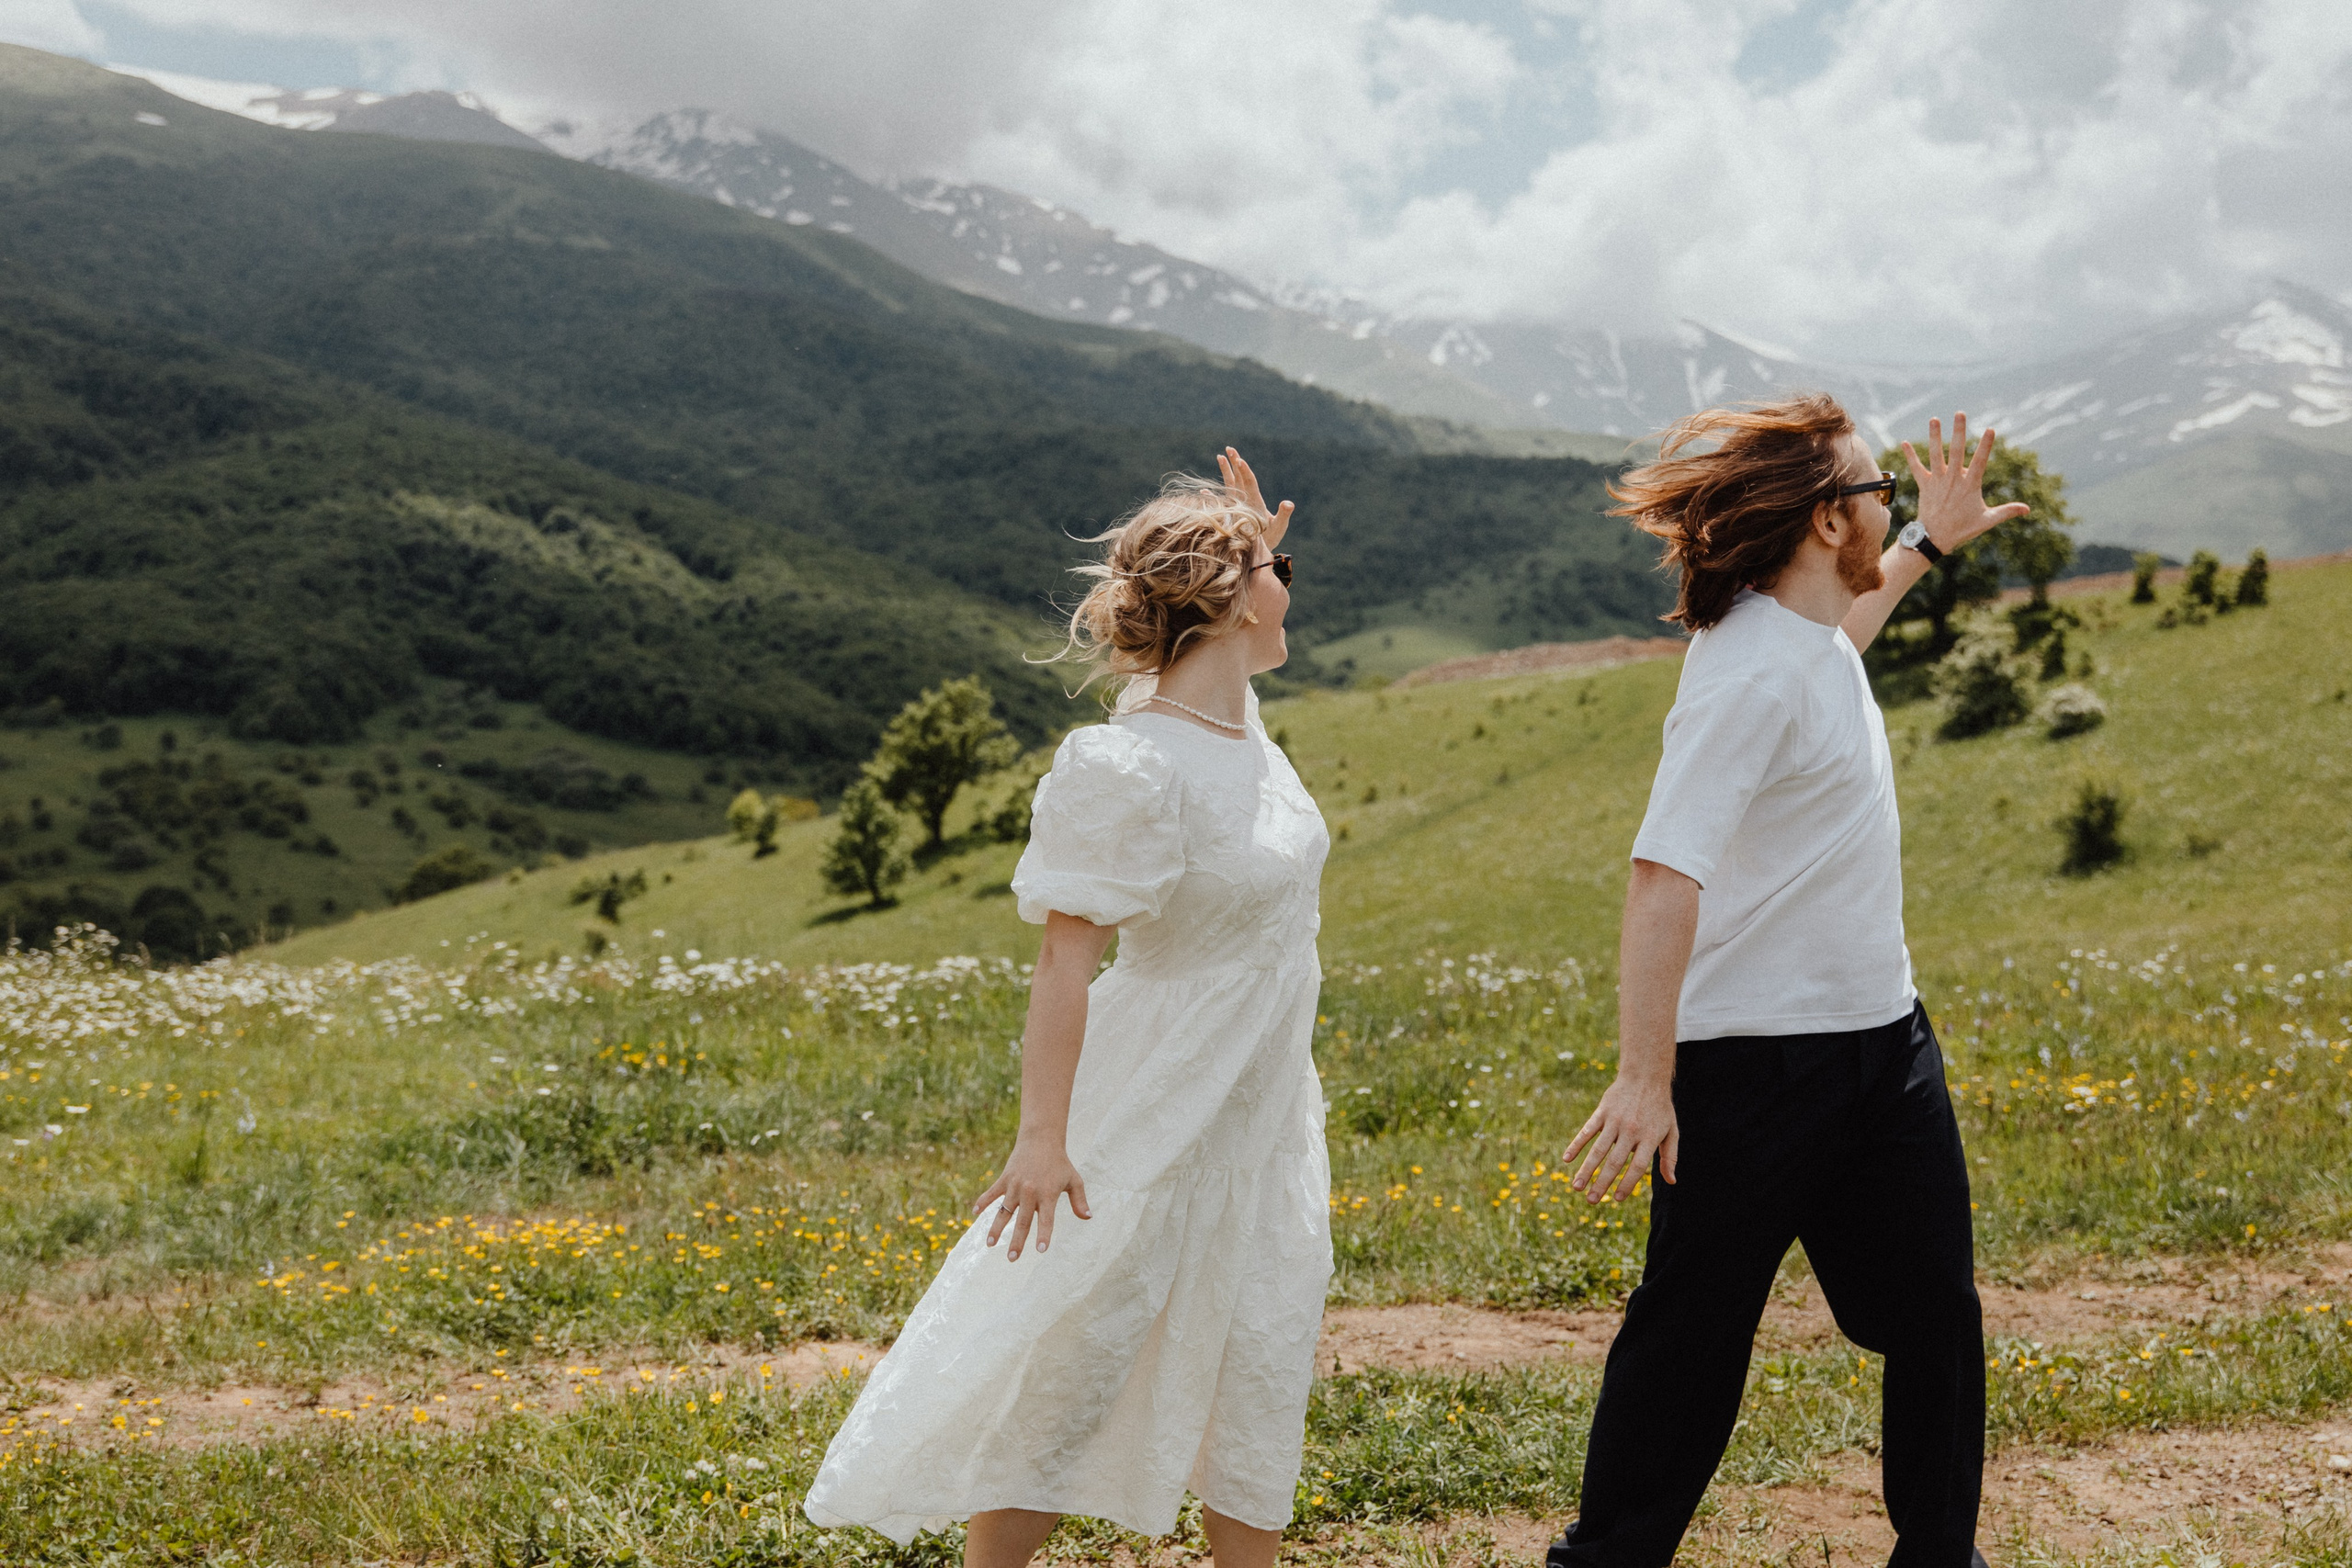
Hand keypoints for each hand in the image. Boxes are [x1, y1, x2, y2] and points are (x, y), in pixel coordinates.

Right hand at [974, 1133, 1091, 1260]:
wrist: (1041, 1139)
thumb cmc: (1059, 1162)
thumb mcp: (1074, 1180)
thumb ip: (1079, 1200)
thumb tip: (1088, 1217)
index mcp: (1048, 1195)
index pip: (1047, 1219)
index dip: (1044, 1235)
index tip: (1041, 1250)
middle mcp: (1030, 1192)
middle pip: (1023, 1221)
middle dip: (1017, 1241)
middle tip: (1012, 1258)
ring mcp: (1015, 1185)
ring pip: (1004, 1211)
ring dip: (996, 1228)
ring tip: (989, 1244)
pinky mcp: (1005, 1178)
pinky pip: (992, 1192)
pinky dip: (983, 1201)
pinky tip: (975, 1212)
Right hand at [1217, 447, 1293, 547]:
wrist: (1263, 548)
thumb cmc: (1271, 538)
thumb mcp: (1279, 526)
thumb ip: (1284, 515)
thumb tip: (1288, 503)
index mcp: (1256, 500)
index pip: (1250, 481)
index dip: (1245, 471)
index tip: (1239, 459)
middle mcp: (1247, 499)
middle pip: (1240, 477)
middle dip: (1235, 462)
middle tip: (1229, 447)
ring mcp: (1239, 505)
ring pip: (1231, 484)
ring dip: (1226, 471)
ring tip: (1220, 456)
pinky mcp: (1232, 513)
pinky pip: (1221, 501)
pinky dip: (1212, 496)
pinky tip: (1204, 492)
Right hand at [1563, 1072, 1678, 1203]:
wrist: (1645, 1076)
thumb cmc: (1660, 1107)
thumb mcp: (1671, 1131)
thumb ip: (1670, 1157)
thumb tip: (1671, 1181)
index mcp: (1649, 1138)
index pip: (1637, 1166)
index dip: (1627, 1184)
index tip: (1617, 1199)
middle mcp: (1631, 1130)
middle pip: (1615, 1162)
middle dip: (1602, 1183)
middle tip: (1592, 1201)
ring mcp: (1615, 1120)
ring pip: (1598, 1149)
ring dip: (1586, 1170)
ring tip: (1576, 1188)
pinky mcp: (1602, 1112)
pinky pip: (1587, 1131)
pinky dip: (1576, 1145)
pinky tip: (1566, 1159)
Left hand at [1901, 413, 2030, 554]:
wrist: (1934, 539)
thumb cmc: (1962, 529)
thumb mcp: (1987, 520)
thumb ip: (2007, 511)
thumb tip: (2028, 509)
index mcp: (1970, 485)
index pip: (1980, 461)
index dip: (1985, 445)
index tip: (1990, 429)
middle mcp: (1953, 479)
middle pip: (1957, 451)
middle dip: (1959, 431)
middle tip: (1960, 413)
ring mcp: (1937, 481)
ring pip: (1936, 455)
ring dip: (1934, 436)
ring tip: (1934, 419)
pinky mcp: (1924, 485)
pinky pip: (1916, 468)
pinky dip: (1910, 456)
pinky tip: (1904, 442)